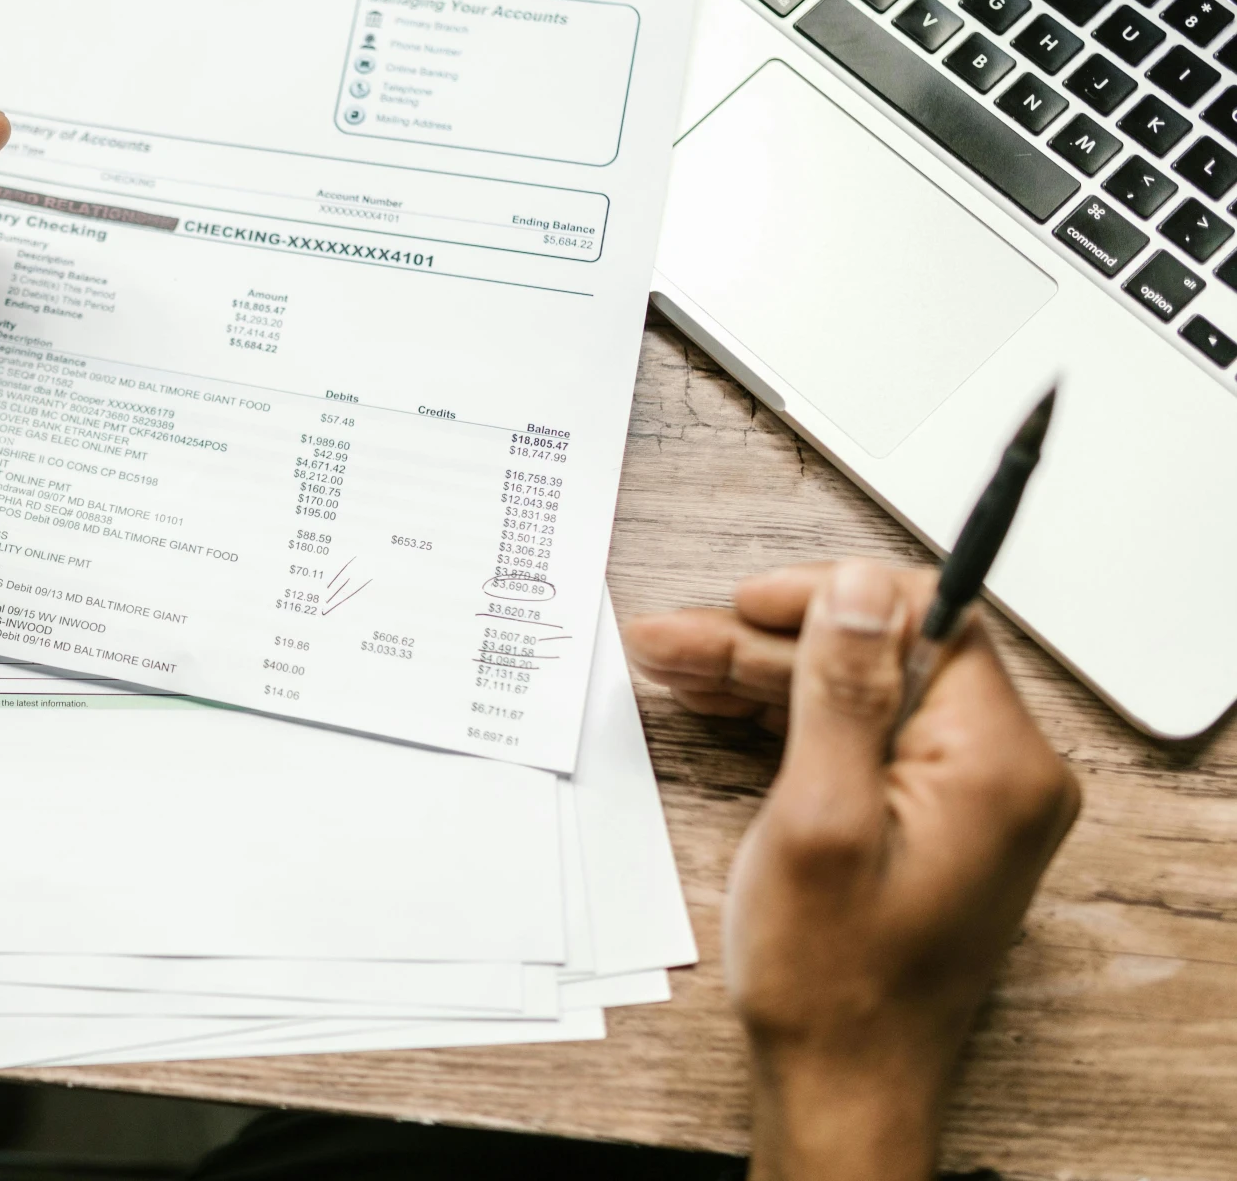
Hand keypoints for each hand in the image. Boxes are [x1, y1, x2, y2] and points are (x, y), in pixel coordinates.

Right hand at [624, 562, 1080, 1180]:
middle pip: (880, 658)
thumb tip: (858, 590)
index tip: (747, 602)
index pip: (927, 620)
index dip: (829, 599)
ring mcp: (968, 800)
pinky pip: (861, 740)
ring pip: (860, 695)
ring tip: (668, 663)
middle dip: (768, 644)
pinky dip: (786, 719)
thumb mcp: (820, 816)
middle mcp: (1001, 774)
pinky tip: (714, 703)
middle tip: (671, 639)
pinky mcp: (931, 822)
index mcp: (996, 763)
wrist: (843, 1080)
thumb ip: (843, 693)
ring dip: (763, 677)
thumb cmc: (833, 978)